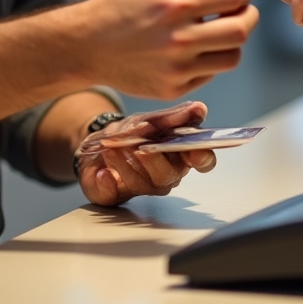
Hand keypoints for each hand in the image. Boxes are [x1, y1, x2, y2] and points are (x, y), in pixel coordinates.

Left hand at [75, 101, 217, 206]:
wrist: (100, 141)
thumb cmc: (132, 133)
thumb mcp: (149, 119)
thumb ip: (174, 117)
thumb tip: (199, 108)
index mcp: (180, 156)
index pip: (201, 162)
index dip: (202, 158)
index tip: (195, 152)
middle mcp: (166, 175)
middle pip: (168, 175)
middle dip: (153, 160)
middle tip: (139, 147)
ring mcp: (142, 188)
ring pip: (140, 183)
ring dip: (124, 164)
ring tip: (111, 148)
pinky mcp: (115, 195)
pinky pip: (113, 193)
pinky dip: (107, 181)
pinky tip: (103, 172)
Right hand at [76, 0, 258, 98]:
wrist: (87, 45)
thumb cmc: (120, 6)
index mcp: (175, 5)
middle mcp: (178, 39)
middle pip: (240, 30)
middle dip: (248, 16)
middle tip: (240, 10)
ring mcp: (177, 68)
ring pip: (232, 58)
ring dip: (232, 42)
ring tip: (217, 30)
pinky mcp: (173, 88)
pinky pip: (210, 74)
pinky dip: (211, 60)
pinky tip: (194, 47)